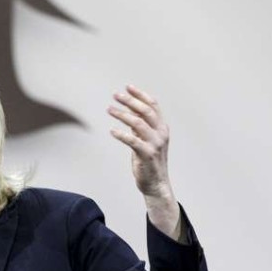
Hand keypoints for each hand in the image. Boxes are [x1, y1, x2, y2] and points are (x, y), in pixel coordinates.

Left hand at [108, 85, 182, 239]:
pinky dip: (121, 134)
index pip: (153, 106)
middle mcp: (161, 134)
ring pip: (138, 123)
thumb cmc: (149, 160)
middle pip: (146, 111)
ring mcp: (155, 144)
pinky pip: (133, 141)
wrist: (156, 184)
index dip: (140, 95)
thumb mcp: (146, 139)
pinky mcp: (147, 155)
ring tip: (109, 109)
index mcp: (162, 128)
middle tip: (115, 95)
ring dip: (122, 115)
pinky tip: (112, 131)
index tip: (127, 87)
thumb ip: (140, 126)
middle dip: (130, 101)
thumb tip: (129, 110)